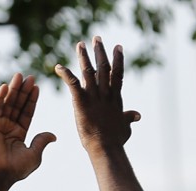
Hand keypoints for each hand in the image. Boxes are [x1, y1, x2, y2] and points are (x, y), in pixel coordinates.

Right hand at [0, 73, 55, 185]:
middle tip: (30, 77)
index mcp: (19, 133)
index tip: (37, 87)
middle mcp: (9, 127)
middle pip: (18, 105)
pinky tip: (5, 86)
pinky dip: (0, 97)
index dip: (32, 100)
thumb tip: (53, 136)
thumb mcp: (34, 155)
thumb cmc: (16, 169)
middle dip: (24, 91)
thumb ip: (41, 142)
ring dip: (13, 89)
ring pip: (8, 103)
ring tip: (19, 76)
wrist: (0, 175)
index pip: (27, 112)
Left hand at [55, 37, 140, 152]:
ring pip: (89, 71)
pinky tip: (58, 66)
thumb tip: (137, 115)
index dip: (118, 59)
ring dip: (84, 57)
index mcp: (115, 97)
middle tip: (96, 38)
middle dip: (100, 51)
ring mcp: (94, 96)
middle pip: (104, 67)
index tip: (118, 46)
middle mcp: (106, 93)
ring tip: (80, 44)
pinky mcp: (81, 102)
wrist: (106, 147)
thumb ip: (129, 118)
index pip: (117, 74)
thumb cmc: (115, 140)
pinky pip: (72, 84)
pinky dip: (65, 74)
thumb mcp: (125, 126)